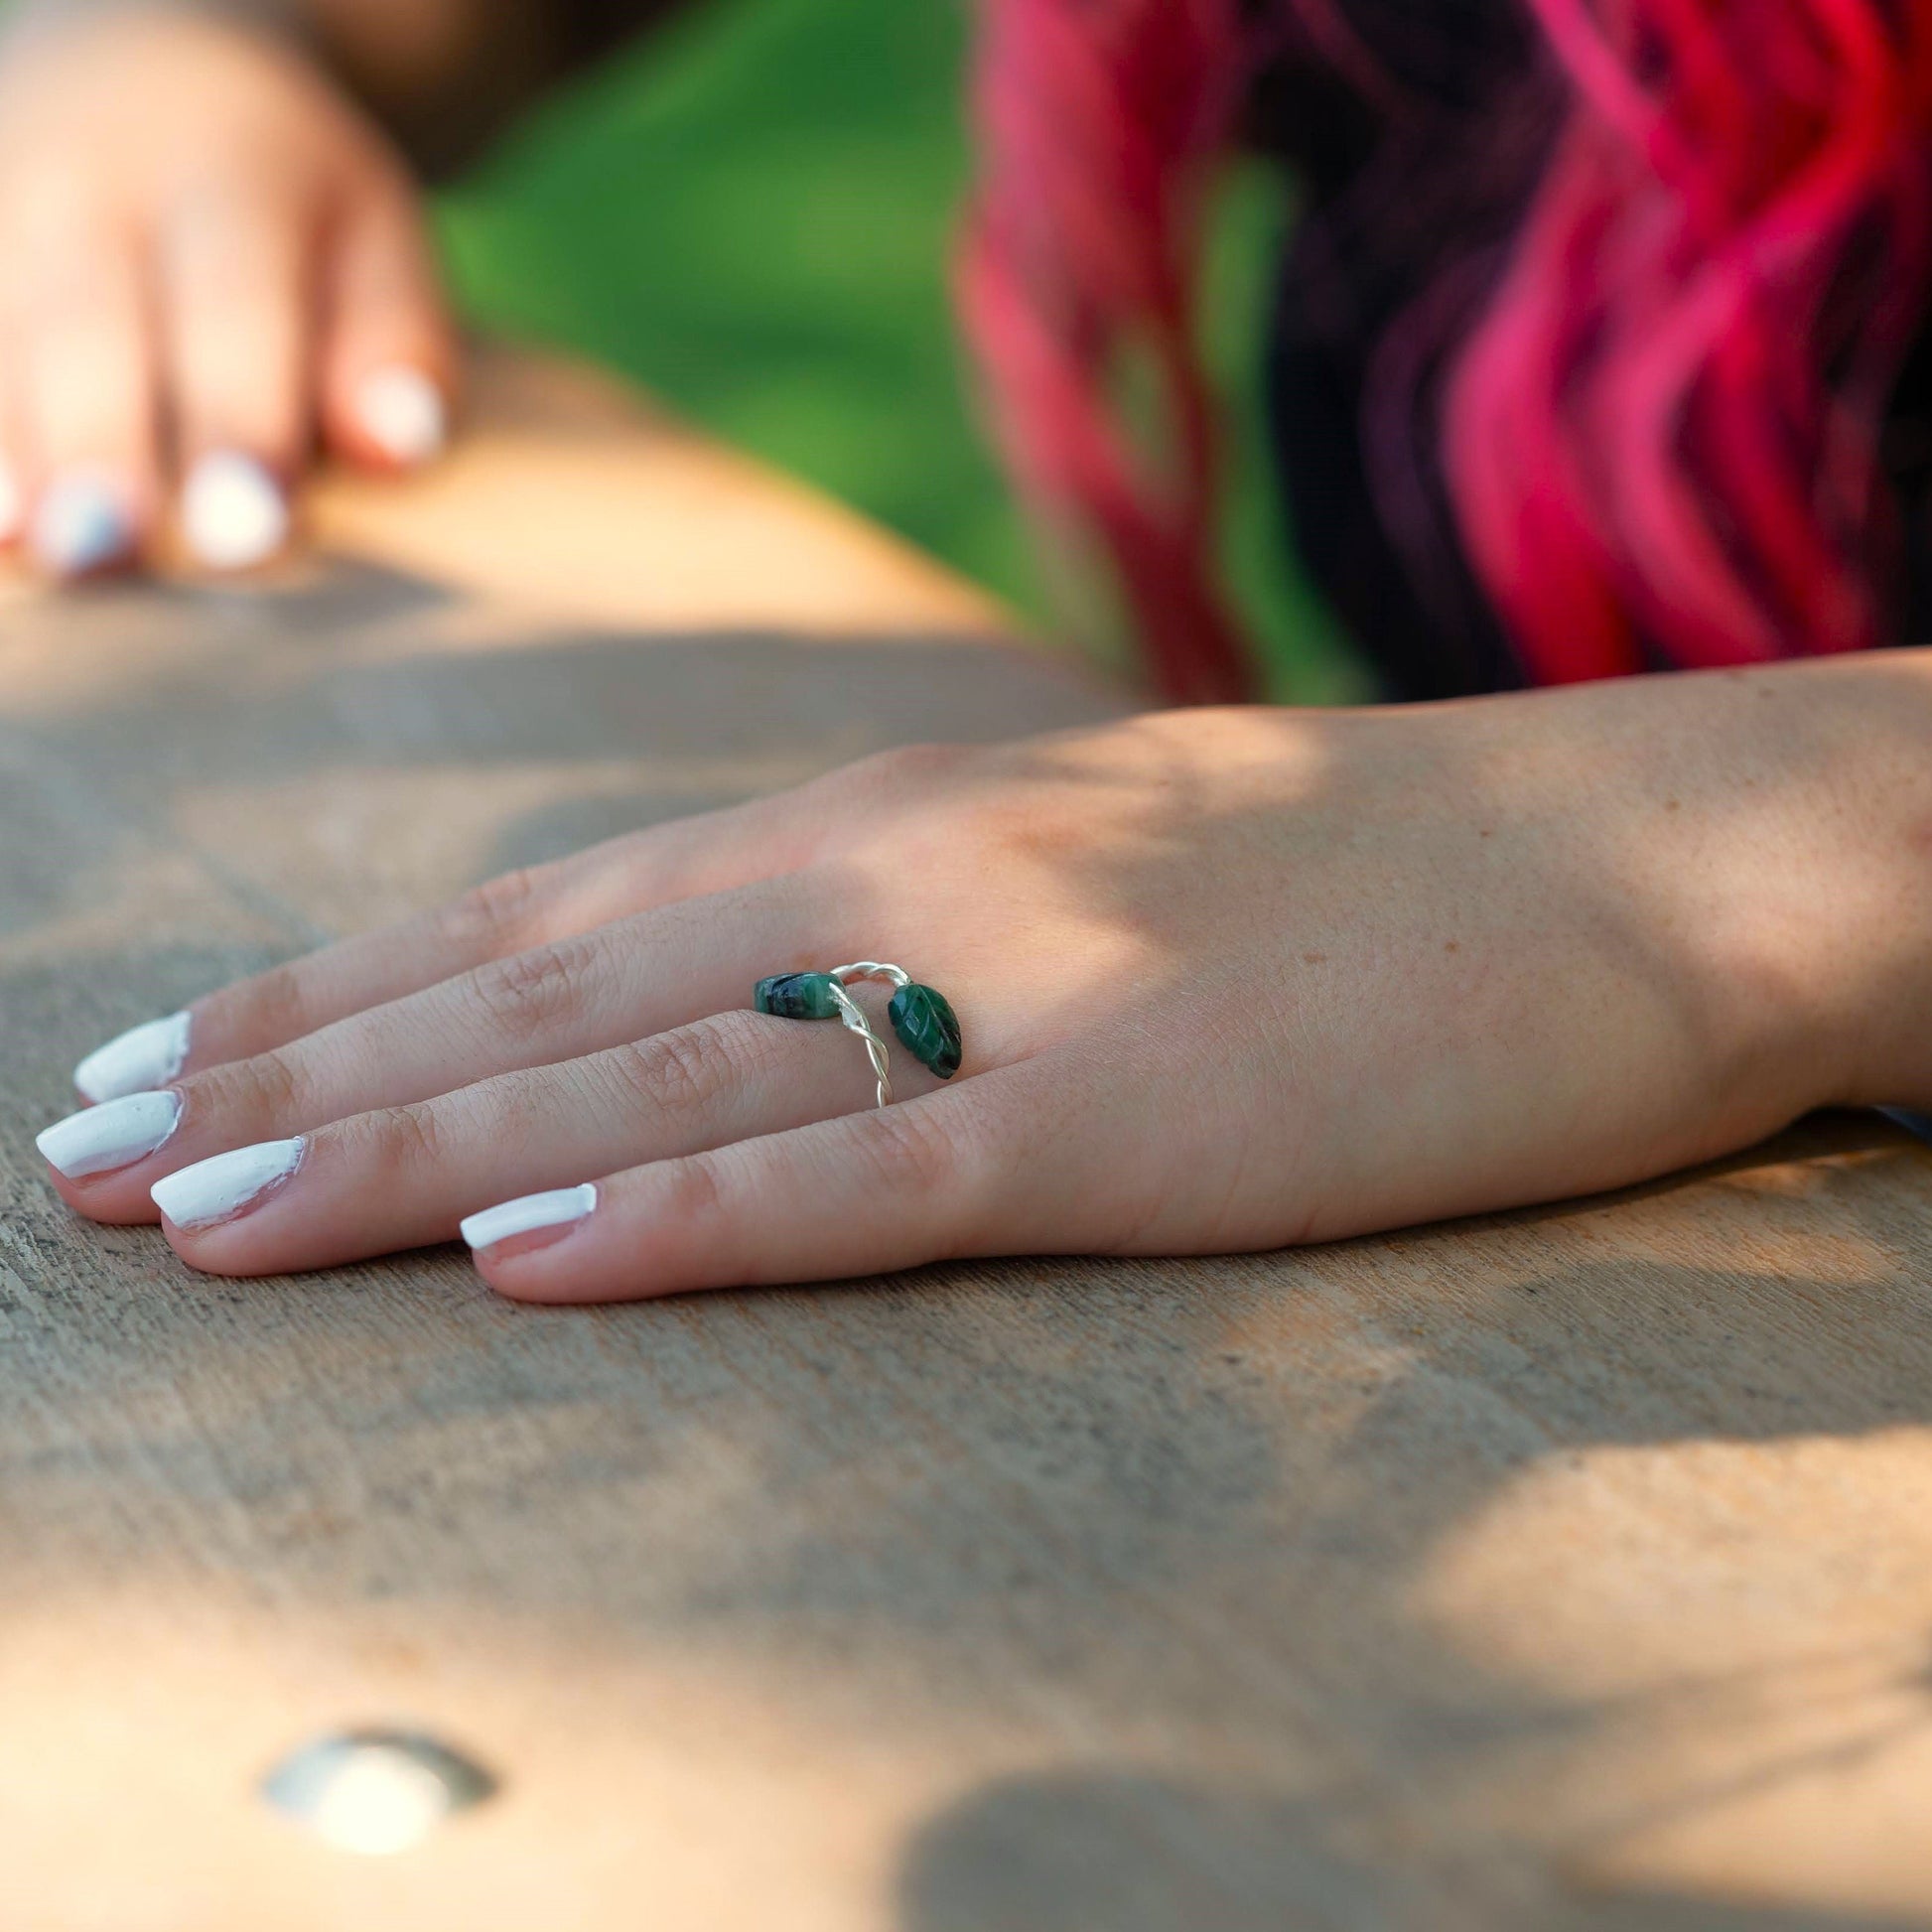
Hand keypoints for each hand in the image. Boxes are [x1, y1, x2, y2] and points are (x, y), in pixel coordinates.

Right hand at [0, 5, 453, 578]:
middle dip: (98, 447)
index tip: (245, 537)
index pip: (235, 312)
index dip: (237, 425)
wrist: (157, 49)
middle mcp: (88, 178)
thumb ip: (393, 344)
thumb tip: (395, 449)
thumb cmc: (296, 204)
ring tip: (22, 546)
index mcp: (226, 177)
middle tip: (109, 557)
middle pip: (85, 324)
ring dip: (5, 445)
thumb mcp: (375, 241)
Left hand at [37, 667, 1910, 1300]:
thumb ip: (900, 909)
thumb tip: (729, 989)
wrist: (1627, 853)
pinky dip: (683, 1221)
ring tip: (192, 1223)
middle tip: (81, 1167)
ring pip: (648, 1083)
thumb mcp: (1080, 857)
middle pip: (539, 996)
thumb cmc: (1354, 876)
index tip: (169, 1067)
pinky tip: (518, 1265)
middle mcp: (908, 879)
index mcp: (894, 820)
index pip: (550, 912)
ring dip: (402, 1157)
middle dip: (292, 1085)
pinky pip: (869, 1178)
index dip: (340, 993)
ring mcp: (1016, 994)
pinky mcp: (1138, 1121)